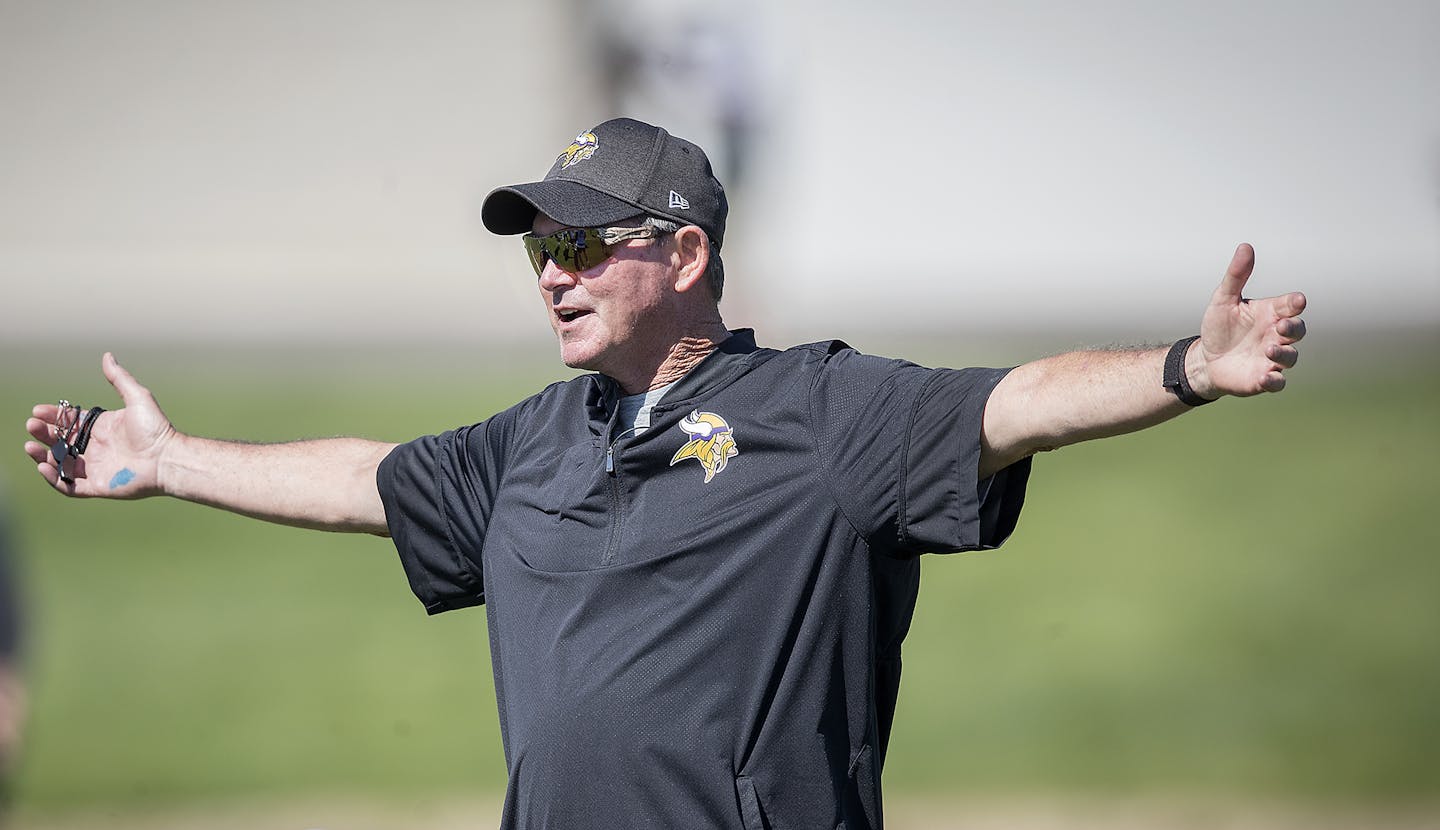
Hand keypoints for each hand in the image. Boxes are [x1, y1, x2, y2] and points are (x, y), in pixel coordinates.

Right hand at [23, 353, 177, 497]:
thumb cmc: (156, 429)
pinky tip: (43, 465)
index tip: (38, 411)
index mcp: (103, 429)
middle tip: (31, 426)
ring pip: (61, 464)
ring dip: (43, 456)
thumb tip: (107, 356)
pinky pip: (69, 486)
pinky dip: (54, 478)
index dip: (54, 417)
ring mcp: (96, 468)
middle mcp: (97, 448)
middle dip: (44, 434)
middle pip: (61, 442)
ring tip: (30, 447)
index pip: (71, 423)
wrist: (168, 458)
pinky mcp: (97, 486)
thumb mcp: (138, 398)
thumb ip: (120, 379)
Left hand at [1192, 243, 1307, 397]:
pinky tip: (1265, 377)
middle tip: (1282, 325)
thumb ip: (1236, 276)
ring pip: (1290, 357)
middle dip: (1294, 327)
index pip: (1290, 306)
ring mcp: (1272, 358)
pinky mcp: (1264, 379)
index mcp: (1270, 313)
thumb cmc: (1219, 327)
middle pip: (1297, 330)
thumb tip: (1245, 247)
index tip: (1297, 300)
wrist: (1206, 359)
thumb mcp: (1223, 299)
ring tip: (1268, 348)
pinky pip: (1277, 383)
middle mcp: (1276, 335)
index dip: (1295, 303)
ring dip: (1283, 353)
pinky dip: (1274, 381)